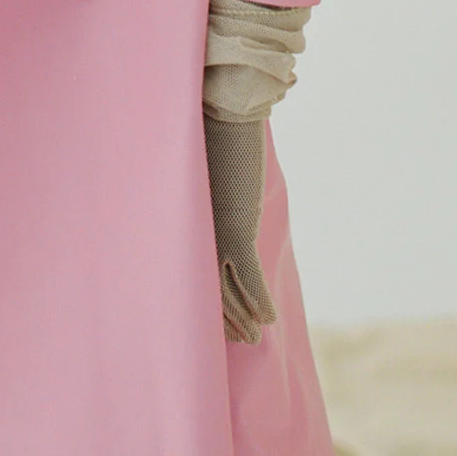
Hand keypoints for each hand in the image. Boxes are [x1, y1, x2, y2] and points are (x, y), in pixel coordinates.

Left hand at [203, 113, 276, 343]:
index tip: (221, 321)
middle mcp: (197, 232)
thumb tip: (222, 197)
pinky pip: (248, 275)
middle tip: (240, 339)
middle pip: (207, 288)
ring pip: (226, 290)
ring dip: (243, 317)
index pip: (193, 272)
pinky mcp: (237, 228)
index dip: (208, 301)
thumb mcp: (210, 172)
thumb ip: (213, 192)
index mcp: (188, 221)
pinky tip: (268, 319)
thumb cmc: (214, 135)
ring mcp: (217, 232)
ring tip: (254, 337)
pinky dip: (258, 300)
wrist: (225, 116)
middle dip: (226, 318)